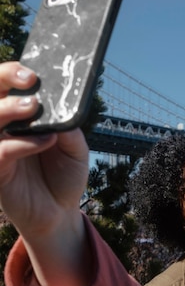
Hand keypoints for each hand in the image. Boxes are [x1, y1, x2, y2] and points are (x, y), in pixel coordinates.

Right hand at [0, 61, 90, 285]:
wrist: (60, 212)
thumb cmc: (64, 176)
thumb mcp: (75, 149)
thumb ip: (68, 128)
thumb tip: (62, 107)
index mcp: (19, 117)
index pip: (5, 86)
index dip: (12, 73)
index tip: (32, 73)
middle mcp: (3, 128)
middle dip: (2, 79)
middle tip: (28, 81)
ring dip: (8, 109)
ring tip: (34, 108)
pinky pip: (0, 152)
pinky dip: (21, 143)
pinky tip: (44, 141)